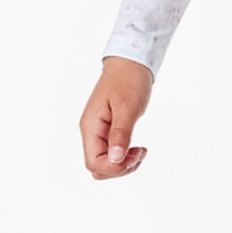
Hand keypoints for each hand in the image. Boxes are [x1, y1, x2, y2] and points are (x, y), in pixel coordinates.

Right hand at [82, 56, 154, 178]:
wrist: (130, 64)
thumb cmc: (129, 81)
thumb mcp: (127, 107)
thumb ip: (120, 134)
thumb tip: (116, 160)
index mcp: (91, 126)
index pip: (93, 162)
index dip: (114, 168)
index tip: (134, 156)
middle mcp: (90, 132)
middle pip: (97, 167)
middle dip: (119, 168)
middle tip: (139, 153)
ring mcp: (98, 132)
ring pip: (104, 163)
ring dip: (123, 165)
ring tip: (140, 151)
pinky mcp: (106, 132)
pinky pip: (111, 154)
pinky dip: (124, 157)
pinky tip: (137, 149)